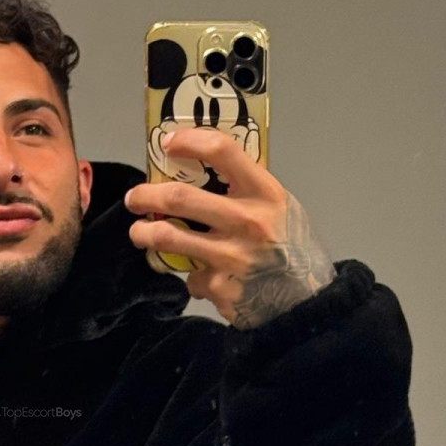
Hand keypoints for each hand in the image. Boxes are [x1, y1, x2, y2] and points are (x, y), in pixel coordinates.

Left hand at [126, 127, 335, 328]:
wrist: (310, 303)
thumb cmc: (294, 251)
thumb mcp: (283, 210)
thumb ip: (247, 193)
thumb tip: (199, 177)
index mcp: (266, 194)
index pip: (222, 151)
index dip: (188, 141)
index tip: (167, 143)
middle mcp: (249, 222)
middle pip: (180, 197)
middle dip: (146, 195)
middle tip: (135, 198)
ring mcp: (233, 257)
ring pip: (170, 238)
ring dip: (145, 234)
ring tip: (140, 233)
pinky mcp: (221, 288)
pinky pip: (192, 277)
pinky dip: (194, 278)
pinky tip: (207, 279)